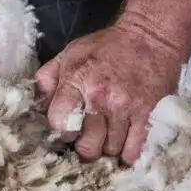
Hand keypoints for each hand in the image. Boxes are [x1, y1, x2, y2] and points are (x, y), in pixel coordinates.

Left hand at [33, 20, 186, 165]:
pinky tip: (124, 145)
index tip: (67, 127)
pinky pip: (135, 150)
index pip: (59, 124)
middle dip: (84, 146)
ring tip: (106, 138)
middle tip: (88, 138)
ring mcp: (126, 109)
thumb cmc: (107, 46)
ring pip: (111, 151)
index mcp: (77, 82)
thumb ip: (48, 80)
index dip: (61, 131)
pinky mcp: (149, 115)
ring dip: (107, 149)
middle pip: (87, 147)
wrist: (152, 36)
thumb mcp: (70, 54)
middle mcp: (101, 98)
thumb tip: (38, 108)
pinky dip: (127, 154)